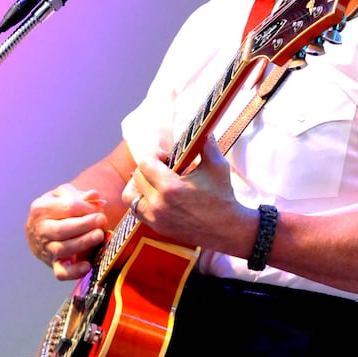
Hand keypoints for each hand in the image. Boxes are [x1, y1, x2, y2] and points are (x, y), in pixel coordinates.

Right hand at [25, 183, 107, 280]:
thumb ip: (79, 195)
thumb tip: (94, 196)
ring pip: (63, 249)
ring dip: (83, 242)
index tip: (98, 208)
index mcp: (41, 209)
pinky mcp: (54, 265)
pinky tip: (87, 266)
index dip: (85, 207)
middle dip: (84, 225)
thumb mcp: (64, 195)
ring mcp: (47, 249)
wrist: (41, 228)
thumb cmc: (56, 209)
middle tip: (101, 219)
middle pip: (62, 229)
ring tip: (99, 235)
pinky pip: (62, 273)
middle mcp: (41, 230)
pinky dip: (74, 271)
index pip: (66, 207)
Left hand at [123, 136, 255, 257]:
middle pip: (137, 177)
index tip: (167, 157)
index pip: (145, 163)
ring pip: (130, 196)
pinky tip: (156, 195)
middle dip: (148, 168)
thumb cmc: (223, 197)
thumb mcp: (217, 165)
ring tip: (153, 181)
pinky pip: (137, 211)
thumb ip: (206, 143)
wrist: (227, 230)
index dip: (154, 155)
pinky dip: (141, 200)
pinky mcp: (157, 228)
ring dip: (138, 184)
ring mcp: (156, 218)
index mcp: (171, 188)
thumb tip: (201, 126)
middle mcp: (158, 204)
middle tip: (163, 167)